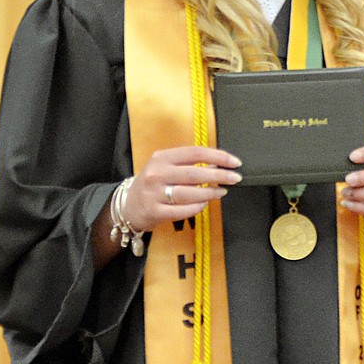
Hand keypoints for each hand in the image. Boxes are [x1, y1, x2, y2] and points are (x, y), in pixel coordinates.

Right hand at [123, 146, 242, 233]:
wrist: (127, 205)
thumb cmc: (153, 183)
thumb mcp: (167, 167)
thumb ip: (189, 164)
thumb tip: (218, 165)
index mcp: (162, 157)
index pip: (195, 152)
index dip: (218, 156)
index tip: (234, 162)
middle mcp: (157, 173)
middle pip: (194, 173)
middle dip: (219, 175)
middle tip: (235, 178)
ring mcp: (154, 193)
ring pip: (189, 193)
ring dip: (210, 193)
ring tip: (221, 192)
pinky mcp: (154, 211)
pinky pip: (182, 210)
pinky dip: (197, 207)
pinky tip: (205, 204)